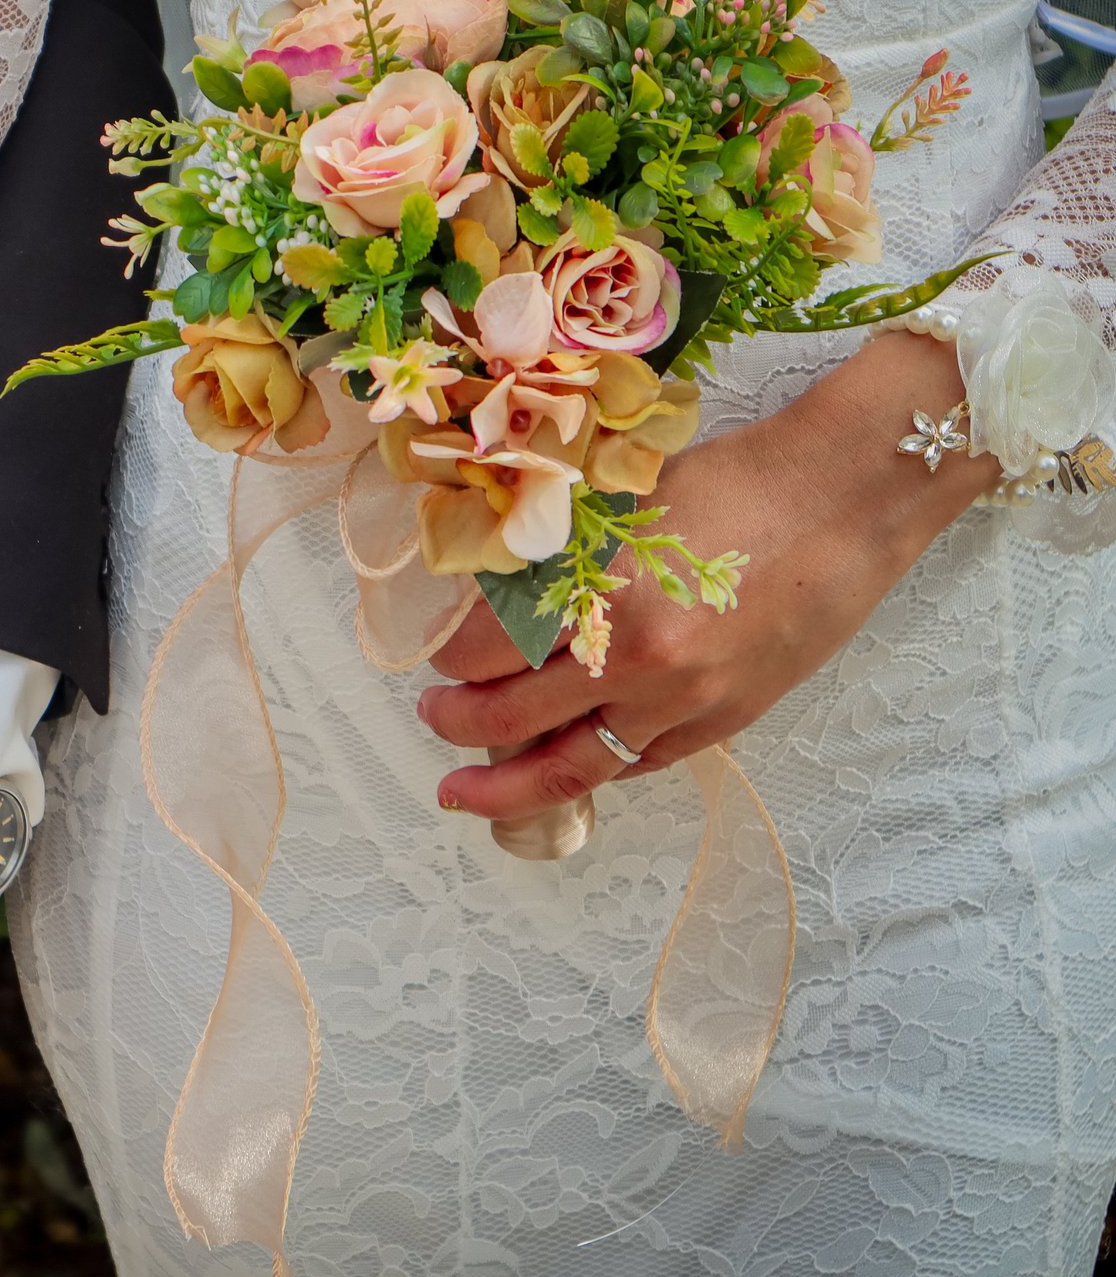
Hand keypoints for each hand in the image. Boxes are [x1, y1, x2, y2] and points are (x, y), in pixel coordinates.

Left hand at [417, 331, 992, 817]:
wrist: (847, 497)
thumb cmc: (737, 482)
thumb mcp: (623, 505)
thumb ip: (560, 557)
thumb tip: (493, 593)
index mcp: (604, 600)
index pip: (488, 654)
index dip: (449, 658)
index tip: (435, 652)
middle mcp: (641, 665)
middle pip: (516, 720)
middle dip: (457, 725)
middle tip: (430, 718)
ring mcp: (688, 702)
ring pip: (578, 767)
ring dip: (511, 788)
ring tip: (466, 793)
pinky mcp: (728, 720)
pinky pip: (643, 762)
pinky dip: (596, 768)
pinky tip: (565, 766)